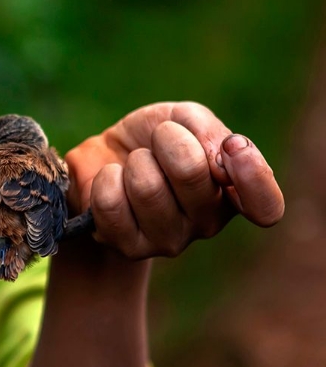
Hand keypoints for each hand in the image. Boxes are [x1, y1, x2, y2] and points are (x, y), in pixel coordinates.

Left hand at [64, 101, 284, 259]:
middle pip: (190, 172)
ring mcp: (168, 240)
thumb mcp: (181, 119)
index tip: (233, 146)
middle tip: (157, 142)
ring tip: (133, 166)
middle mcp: (206, 223)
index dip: (253, 176)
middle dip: (166, 140)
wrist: (101, 160)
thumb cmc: (151, 141)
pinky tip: (113, 183)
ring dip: (134, 162)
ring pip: (146, 187)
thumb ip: (205, 130)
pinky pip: (111, 203)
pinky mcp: (128, 247)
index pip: (265, 206)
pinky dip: (107, 179)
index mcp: (232, 191)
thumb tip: (219, 159)